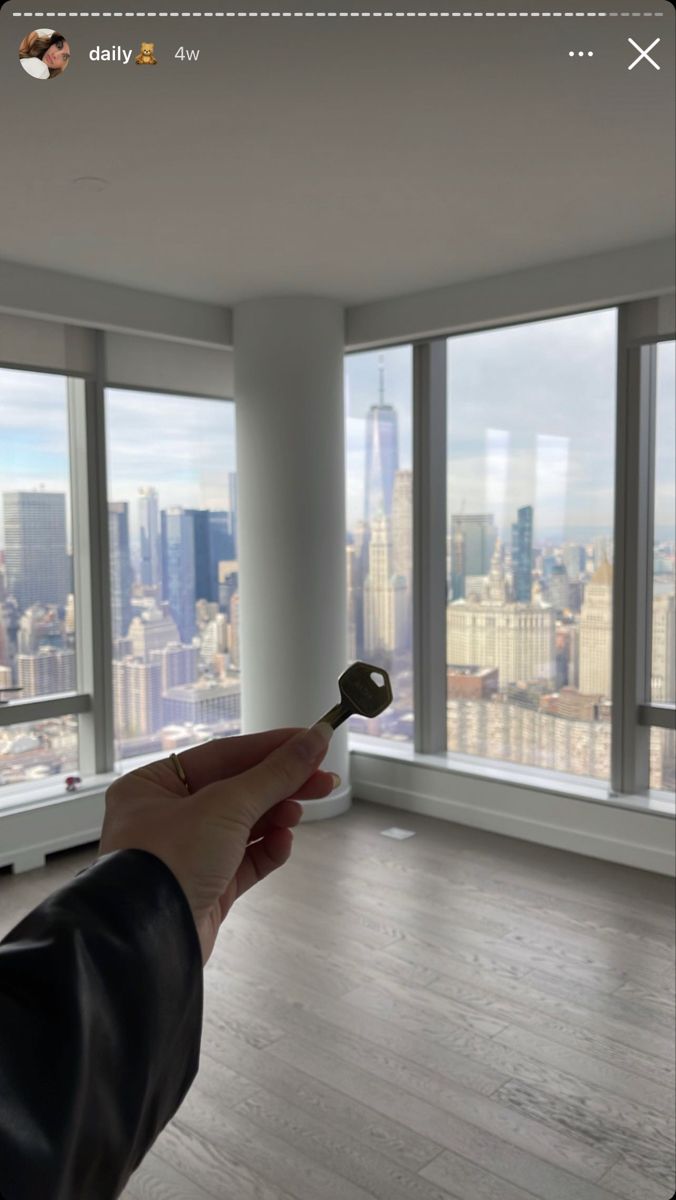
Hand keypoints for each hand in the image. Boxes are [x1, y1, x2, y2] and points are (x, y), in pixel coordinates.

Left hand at [98, 724, 334, 963]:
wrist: (151, 940)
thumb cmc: (168, 861)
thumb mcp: (226, 805)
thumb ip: (276, 773)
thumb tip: (315, 739)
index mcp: (154, 785)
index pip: (223, 754)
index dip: (271, 747)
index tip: (312, 741)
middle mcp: (166, 816)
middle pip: (238, 789)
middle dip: (282, 784)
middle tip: (324, 780)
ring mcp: (187, 854)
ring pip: (244, 825)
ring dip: (275, 817)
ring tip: (298, 814)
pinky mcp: (206, 887)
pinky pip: (245, 860)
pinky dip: (268, 849)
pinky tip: (284, 843)